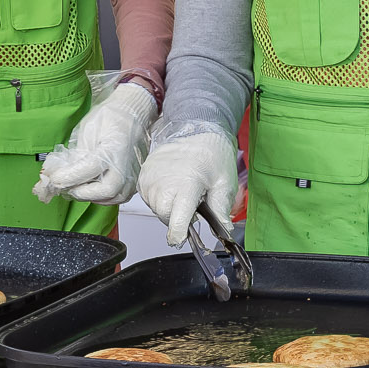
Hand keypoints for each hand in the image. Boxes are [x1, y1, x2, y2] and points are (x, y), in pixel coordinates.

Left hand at [34, 79, 157, 204]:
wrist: (133, 112)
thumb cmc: (111, 116)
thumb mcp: (88, 129)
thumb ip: (78, 153)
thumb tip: (63, 173)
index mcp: (114, 147)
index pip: (89, 169)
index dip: (68, 177)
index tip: (54, 178)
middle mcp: (127, 163)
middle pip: (106, 190)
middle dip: (81, 192)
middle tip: (65, 186)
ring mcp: (134, 172)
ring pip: (113, 197)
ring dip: (91, 196)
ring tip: (76, 187)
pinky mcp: (135, 178)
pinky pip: (119, 195)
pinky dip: (103, 196)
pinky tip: (91, 188)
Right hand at [136, 125, 238, 245]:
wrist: (196, 129)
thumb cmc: (212, 154)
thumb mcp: (224, 182)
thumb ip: (221, 209)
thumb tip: (225, 231)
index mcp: (187, 184)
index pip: (176, 218)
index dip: (178, 233)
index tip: (179, 238)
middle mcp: (164, 182)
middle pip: (165, 216)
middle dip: (177, 216)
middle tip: (191, 202)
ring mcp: (151, 178)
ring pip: (156, 208)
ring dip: (168, 206)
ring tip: (181, 189)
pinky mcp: (143, 175)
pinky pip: (148, 197)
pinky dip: (159, 196)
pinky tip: (171, 184)